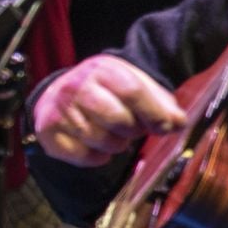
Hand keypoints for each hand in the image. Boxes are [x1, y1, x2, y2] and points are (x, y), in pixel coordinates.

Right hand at [31, 54, 186, 166]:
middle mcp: (76, 87)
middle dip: (132, 131)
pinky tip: (96, 147)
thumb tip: (179, 123)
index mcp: (102, 70)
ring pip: (101, 141)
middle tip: (131, 129)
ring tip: (113, 136)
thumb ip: (161, 104)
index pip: (133, 93)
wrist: (59, 92)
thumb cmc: (105, 91)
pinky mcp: (47, 132)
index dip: (154, 114)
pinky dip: (96, 157)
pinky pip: (82, 155)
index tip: (165, 127)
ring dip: (115, 145)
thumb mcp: (134, 85)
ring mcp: (58, 110)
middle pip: (118, 119)